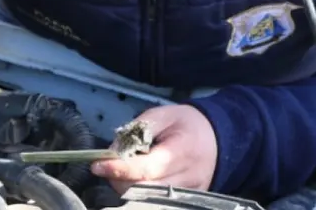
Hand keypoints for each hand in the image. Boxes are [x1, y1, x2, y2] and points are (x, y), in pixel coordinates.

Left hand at [90, 104, 217, 194]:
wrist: (217, 138)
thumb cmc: (187, 124)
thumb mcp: (163, 114)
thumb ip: (137, 129)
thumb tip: (114, 149)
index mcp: (183, 151)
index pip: (147, 169)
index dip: (119, 169)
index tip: (97, 165)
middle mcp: (188, 177)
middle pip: (144, 189)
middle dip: (119, 178)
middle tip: (109, 164)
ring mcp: (190, 193)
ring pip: (147, 199)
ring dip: (127, 186)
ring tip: (124, 168)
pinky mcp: (188, 201)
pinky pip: (156, 201)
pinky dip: (139, 191)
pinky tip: (136, 177)